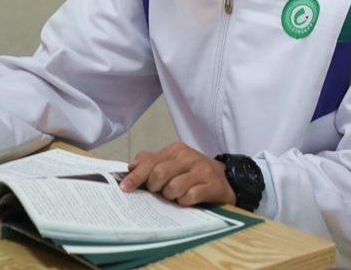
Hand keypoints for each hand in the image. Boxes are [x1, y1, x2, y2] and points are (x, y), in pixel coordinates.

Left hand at [120, 142, 235, 206]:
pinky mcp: (212, 185)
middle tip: (158, 192)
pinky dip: (184, 202)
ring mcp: (202, 171)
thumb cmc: (194, 172)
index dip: (136, 176)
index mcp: (176, 150)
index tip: (124, 188)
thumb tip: (132, 165)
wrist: (226, 178)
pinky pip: (189, 197)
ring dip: (170, 196)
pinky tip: (187, 200)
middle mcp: (189, 157)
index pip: (151, 161)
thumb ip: (152, 161)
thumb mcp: (174, 162)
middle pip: (160, 173)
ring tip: (175, 195)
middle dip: (154, 187)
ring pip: (174, 187)